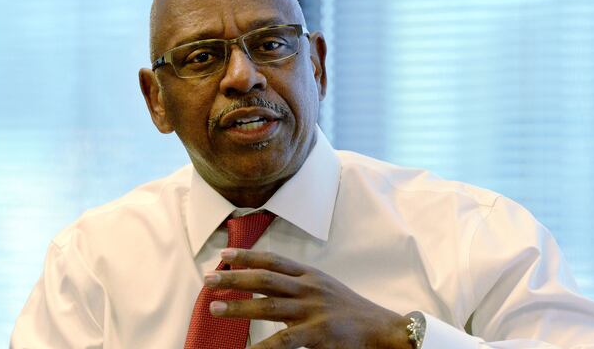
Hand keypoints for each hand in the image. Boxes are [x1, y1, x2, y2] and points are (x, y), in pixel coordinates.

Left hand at [204, 248, 412, 348]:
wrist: (383, 329)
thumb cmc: (351, 311)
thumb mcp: (325, 288)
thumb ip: (298, 284)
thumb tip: (265, 283)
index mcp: (311, 274)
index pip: (274, 260)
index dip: (248, 255)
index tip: (224, 254)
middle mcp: (310, 288)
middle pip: (265, 279)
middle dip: (235, 277)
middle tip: (209, 278)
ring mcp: (313, 311)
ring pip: (268, 307)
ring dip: (239, 306)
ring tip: (215, 307)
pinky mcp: (318, 334)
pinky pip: (283, 342)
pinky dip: (262, 347)